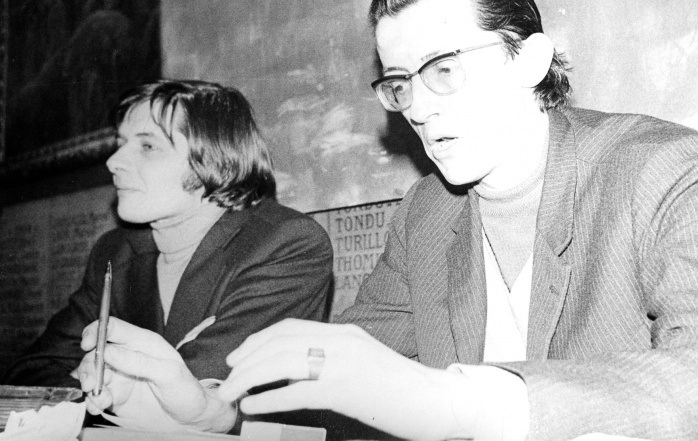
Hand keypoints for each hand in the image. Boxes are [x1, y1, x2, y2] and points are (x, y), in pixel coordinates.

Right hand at [77, 317, 233, 431]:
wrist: (189, 417)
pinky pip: (96, 395)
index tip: (87, 345)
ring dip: (89, 385)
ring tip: (100, 399)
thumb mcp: (168, 373)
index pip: (113, 328)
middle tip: (90, 383)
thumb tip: (109, 351)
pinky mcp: (116, 395)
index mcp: (143, 343)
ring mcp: (121, 376)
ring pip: (92, 374)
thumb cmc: (185, 390)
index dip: (96, 331)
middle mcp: (128, 356)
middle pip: (97, 352)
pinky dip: (92, 401)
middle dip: (88, 366)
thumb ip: (139, 361)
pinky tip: (99, 406)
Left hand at [218, 319, 472, 440]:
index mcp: (344, 332)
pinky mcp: (345, 388)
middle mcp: (340, 340)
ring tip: (231, 395)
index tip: (238, 357)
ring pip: (281, 363)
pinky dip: (268, 398)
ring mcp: (343, 361)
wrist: (435, 401)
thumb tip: (292, 374)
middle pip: (279, 342)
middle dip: (245, 360)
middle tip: (226, 380)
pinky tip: (252, 407)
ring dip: (249, 378)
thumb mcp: (363, 363)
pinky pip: (296, 391)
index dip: (258, 340)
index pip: (290, 327)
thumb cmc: (400, 389)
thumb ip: (332, 360)